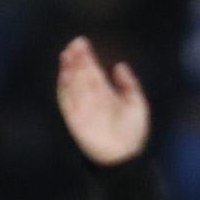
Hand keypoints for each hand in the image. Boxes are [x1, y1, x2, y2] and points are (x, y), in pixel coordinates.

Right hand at [57, 36, 150, 167]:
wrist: (124, 157)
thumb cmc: (133, 133)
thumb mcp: (136, 103)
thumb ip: (128, 84)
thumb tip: (119, 65)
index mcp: (105, 94)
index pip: (92, 72)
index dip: (86, 58)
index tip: (82, 43)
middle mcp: (92, 100)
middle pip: (81, 75)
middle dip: (77, 60)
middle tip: (75, 44)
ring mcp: (82, 108)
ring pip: (72, 85)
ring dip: (69, 70)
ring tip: (67, 54)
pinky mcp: (74, 119)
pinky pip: (66, 101)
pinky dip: (64, 87)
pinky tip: (64, 74)